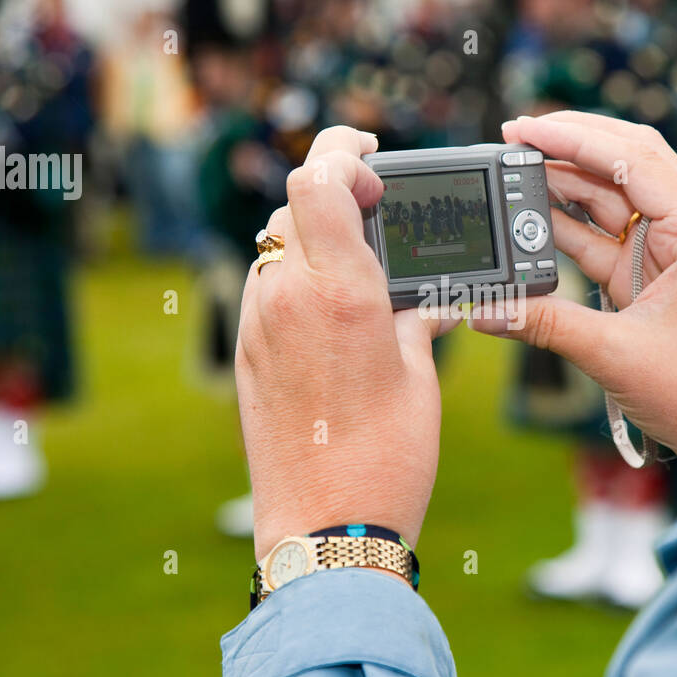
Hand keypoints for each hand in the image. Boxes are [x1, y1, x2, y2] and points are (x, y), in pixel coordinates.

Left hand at [235, 126, 450, 558]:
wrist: (326, 526)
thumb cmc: (385, 457)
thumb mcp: (419, 373)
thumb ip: (418, 315)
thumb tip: (430, 294)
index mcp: (339, 291)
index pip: (318, 176)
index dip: (341, 149)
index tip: (368, 153)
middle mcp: (286, 298)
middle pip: (296, 206)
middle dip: (336, 196)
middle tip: (379, 214)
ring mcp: (258, 326)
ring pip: (278, 247)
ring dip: (316, 241)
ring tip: (363, 272)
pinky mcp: (246, 355)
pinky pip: (268, 290)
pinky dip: (299, 281)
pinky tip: (336, 314)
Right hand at [474, 111, 676, 491]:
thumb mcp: (614, 355)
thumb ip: (543, 324)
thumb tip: (482, 308)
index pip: (634, 159)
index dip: (575, 139)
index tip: (524, 128)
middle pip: (626, 158)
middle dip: (570, 143)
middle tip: (514, 132)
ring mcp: (672, 246)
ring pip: (613, 191)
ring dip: (564, 180)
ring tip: (511, 169)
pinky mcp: (651, 270)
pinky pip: (604, 231)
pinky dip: (567, 222)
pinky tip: (528, 213)